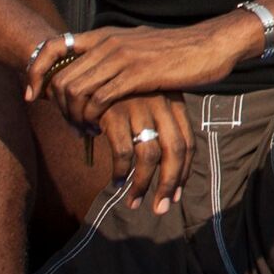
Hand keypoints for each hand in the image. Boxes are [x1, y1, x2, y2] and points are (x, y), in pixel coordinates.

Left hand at [41, 23, 239, 117]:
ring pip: (75, 91)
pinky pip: (98, 100)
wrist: (211, 44)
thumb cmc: (178, 50)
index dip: (35, 72)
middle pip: (60, 78)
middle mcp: (108, 43)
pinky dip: (92, 119)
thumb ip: (115, 54)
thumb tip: (95, 71)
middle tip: (70, 125)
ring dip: (74, 117)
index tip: (33, 95)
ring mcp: (122, 58)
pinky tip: (101, 130)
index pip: (53, 47)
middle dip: (57, 107)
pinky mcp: (137, 75)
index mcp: (105, 35)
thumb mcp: (138, 45)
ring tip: (85, 131)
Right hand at [89, 93, 196, 216]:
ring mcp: (138, 107)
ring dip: (143, 184)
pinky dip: (121, 171)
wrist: (85, 64)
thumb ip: (159, 127)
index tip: (175, 194)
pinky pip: (123, 151)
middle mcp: (160, 103)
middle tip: (161, 208)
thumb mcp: (147, 100)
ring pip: (150, 156)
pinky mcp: (114, 112)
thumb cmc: (119, 91)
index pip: (188, 143)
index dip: (183, 172)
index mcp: (174, 101)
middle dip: (169, 184)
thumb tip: (170, 171)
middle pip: (175, 151)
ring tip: (134, 202)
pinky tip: (117, 182)